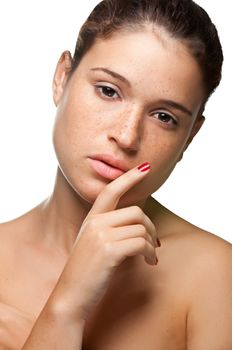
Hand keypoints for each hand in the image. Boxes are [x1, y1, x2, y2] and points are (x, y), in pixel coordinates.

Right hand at [50, 162, 158, 320]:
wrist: (71, 296)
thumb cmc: (87, 271)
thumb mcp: (94, 243)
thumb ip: (109, 228)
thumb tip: (139, 224)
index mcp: (91, 218)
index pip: (111, 190)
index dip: (129, 177)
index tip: (145, 168)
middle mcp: (95, 222)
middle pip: (136, 212)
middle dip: (150, 227)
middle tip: (155, 242)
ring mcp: (101, 235)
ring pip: (141, 229)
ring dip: (152, 243)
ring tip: (151, 256)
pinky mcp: (109, 250)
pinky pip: (141, 243)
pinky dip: (150, 253)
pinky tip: (150, 262)